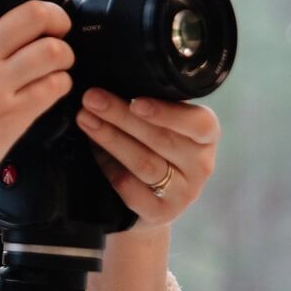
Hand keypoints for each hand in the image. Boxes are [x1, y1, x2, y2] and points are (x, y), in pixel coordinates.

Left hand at [74, 87, 220, 230]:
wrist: (142, 204)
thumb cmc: (150, 150)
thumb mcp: (159, 127)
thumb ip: (147, 107)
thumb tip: (112, 78)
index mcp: (206, 136)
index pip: (199, 123)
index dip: (166, 113)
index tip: (135, 101)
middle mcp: (201, 165)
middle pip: (160, 139)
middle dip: (121, 116)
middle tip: (91, 99)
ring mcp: (183, 193)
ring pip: (144, 163)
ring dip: (111, 138)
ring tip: (85, 119)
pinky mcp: (160, 213)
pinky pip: (130, 189)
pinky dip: (109, 168)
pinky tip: (93, 152)